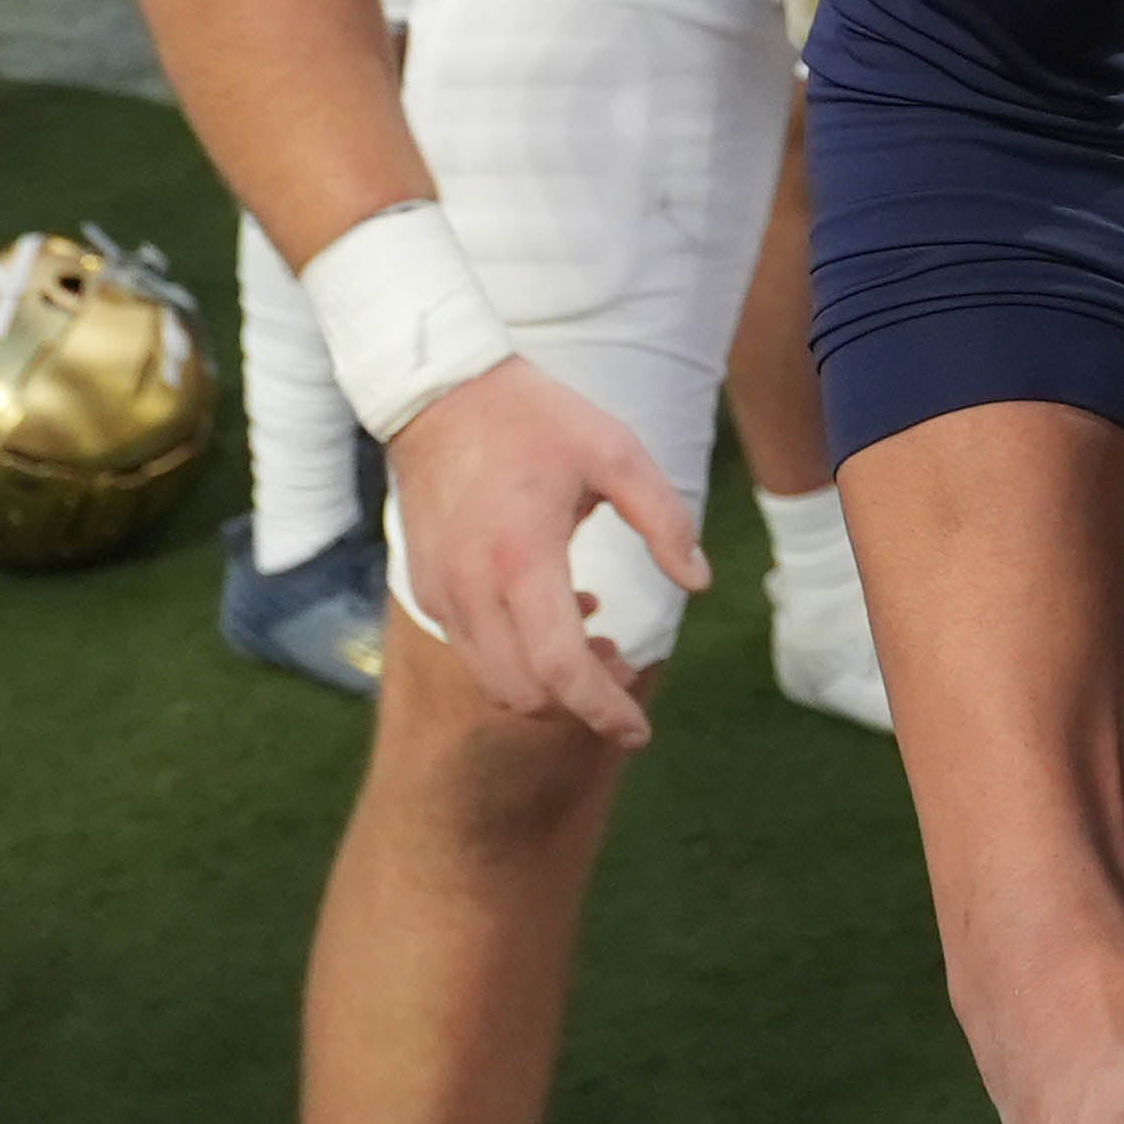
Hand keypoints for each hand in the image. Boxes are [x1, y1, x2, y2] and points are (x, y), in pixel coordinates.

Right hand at [383, 351, 697, 744]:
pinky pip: (474, 654)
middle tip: (624, 672)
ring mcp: (440, 594)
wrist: (438, 393)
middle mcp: (470, 588)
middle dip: (581, 704)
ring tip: (597, 645)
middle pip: (526, 694)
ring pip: (495, 684)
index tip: (639, 731)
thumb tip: (699, 582)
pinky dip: (517, 659)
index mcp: (521, 557)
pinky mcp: (425, 590)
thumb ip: (665, 519)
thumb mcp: (616, 452)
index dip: (602, 710)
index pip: (558, 669)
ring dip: (548, 687)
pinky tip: (557, 614)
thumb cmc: (534, 419)